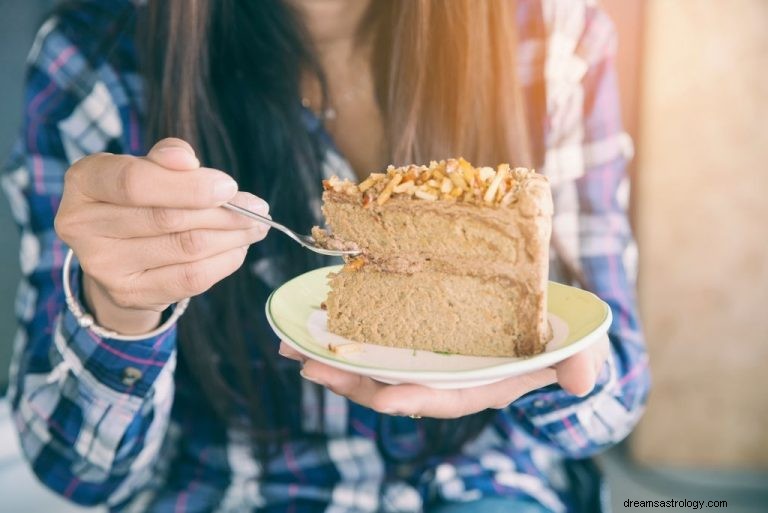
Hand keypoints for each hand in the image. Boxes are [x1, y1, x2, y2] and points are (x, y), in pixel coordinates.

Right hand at [55, 138, 269, 334]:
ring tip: (255, 226)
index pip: (134, 182)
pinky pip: (191, 278)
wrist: (118, 253)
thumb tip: (185, 158)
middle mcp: (83, 224)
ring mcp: (104, 265)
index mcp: (85, 181)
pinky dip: (224, 261)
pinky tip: (238, 248)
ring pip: (186, 248)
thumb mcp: (146, 168)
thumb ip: (166, 159)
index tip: (229, 186)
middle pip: (168, 218)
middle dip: (224, 212)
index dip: (188, 185)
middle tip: (258, 209)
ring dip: (232, 236)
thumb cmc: (139, 199)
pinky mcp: (129, 293)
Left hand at [278, 335, 609, 418]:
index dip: (413, 399)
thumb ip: (578, 365)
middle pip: (394, 388)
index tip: (383, 399)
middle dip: (353, 382)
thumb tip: (581, 381)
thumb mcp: (576, 349)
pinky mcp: (421, 339)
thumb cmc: (562, 342)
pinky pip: (380, 344)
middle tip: (309, 365)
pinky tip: (320, 326)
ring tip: (296, 348)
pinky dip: (350, 338)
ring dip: (338, 361)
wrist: (550, 329)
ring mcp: (431, 360)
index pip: (443, 399)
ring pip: (379, 368)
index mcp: (479, 386)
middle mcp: (448, 378)